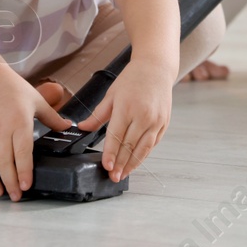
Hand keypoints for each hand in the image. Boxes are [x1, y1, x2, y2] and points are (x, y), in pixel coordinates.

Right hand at [0, 66, 69, 200]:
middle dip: (10, 182)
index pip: (22, 152)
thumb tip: (68, 127)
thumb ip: (53, 118)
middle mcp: (1, 128)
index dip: (24, 171)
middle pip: (4, 161)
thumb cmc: (15, 89)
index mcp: (20, 121)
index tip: (26, 185)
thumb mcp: (37, 100)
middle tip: (15, 196)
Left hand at [76, 61, 173, 181]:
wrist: (156, 68)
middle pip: (130, 145)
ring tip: (123, 175)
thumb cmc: (132, 79)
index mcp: (127, 107)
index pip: (117, 136)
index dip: (111, 153)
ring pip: (143, 148)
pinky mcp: (164, 123)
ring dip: (133, 164)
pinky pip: (152, 144)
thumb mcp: (111, 94)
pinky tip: (135, 162)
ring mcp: (156, 120)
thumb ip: (98, 115)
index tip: (106, 166)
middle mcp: (143, 115)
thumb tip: (83, 128)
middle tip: (113, 177)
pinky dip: (143, 155)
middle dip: (121, 163)